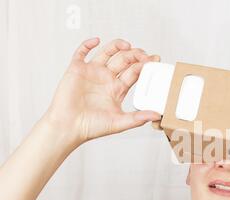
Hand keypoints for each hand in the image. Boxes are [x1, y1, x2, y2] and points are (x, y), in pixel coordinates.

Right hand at [43, 38, 161, 146]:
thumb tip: (158, 115)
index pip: (135, 72)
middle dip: (135, 55)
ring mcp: (92, 72)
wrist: (69, 127)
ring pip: (107, 52)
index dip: (145, 65)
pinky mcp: (77, 69)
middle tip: (143, 54)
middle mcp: (107, 78)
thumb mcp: (119, 123)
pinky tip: (96, 40)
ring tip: (127, 45)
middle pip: (124, 60)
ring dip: (117, 46)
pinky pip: (81, 52)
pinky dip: (87, 44)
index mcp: (118, 89)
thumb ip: (138, 118)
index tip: (155, 60)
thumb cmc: (92, 127)